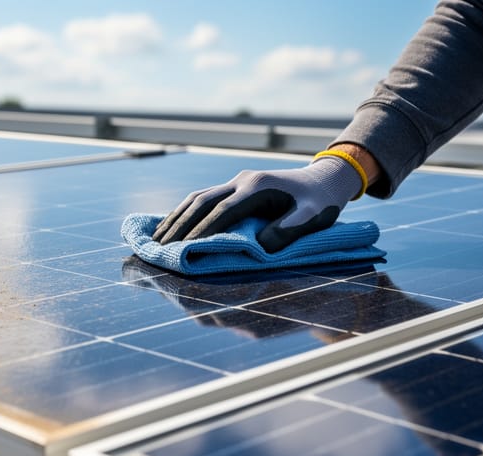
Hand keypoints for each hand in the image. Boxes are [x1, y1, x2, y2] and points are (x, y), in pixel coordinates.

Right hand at [152, 155, 363, 251]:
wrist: (325, 179)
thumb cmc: (321, 202)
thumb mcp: (313, 217)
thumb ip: (288, 231)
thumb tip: (259, 247)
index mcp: (258, 187)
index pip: (224, 211)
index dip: (204, 230)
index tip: (186, 249)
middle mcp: (242, 180)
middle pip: (202, 202)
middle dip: (180, 225)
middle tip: (160, 247)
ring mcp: (236, 182)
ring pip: (197, 198)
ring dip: (176, 218)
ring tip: (158, 239)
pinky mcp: (234, 187)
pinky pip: (203, 198)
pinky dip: (184, 212)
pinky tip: (172, 225)